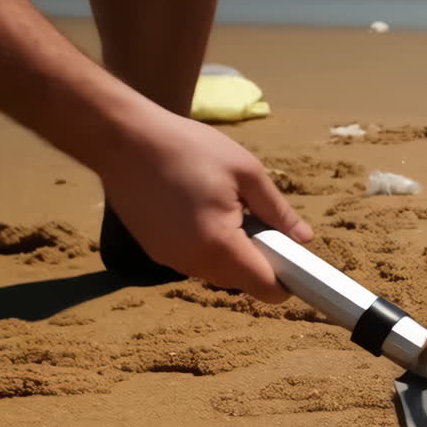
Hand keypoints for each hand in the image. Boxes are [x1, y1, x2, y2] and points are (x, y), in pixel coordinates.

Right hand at [97, 109, 312, 302]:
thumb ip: (278, 211)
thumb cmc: (188, 148)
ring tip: (227, 209)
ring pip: (217, 273)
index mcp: (220, 247)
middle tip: (257, 219)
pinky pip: (195, 261)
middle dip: (259, 261)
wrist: (121, 138)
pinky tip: (201, 211)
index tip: (293, 258)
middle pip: (241, 282)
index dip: (286, 280)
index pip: (265, 288)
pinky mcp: (155, 251)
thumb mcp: (246, 172)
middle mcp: (193, 264)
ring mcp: (170, 260)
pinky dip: (208, 246)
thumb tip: (304, 239)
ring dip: (232, 253)